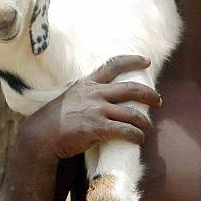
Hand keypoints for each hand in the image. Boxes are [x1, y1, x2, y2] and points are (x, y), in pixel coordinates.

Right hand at [19, 55, 161, 159]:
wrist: (41, 136)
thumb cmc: (54, 121)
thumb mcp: (69, 98)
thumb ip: (86, 96)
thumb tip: (103, 99)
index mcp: (87, 84)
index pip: (112, 65)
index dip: (132, 60)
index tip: (145, 60)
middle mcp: (94, 94)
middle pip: (131, 89)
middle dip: (149, 94)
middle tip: (159, 100)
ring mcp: (97, 110)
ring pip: (132, 114)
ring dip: (144, 123)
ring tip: (146, 129)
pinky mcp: (98, 128)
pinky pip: (126, 131)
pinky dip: (136, 135)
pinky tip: (139, 139)